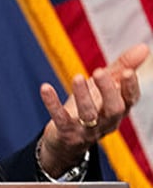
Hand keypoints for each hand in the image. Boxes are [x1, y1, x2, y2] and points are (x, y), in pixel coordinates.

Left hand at [37, 43, 148, 176]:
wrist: (68, 140)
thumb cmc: (92, 107)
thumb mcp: (106, 87)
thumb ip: (123, 67)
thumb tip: (144, 47)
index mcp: (119, 109)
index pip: (130, 99)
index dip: (131, 86)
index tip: (128, 71)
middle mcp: (106, 121)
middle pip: (114, 109)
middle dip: (108, 90)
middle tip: (99, 72)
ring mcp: (87, 129)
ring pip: (88, 114)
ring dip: (82, 96)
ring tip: (78, 77)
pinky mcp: (66, 132)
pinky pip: (60, 119)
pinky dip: (52, 103)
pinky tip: (45, 88)